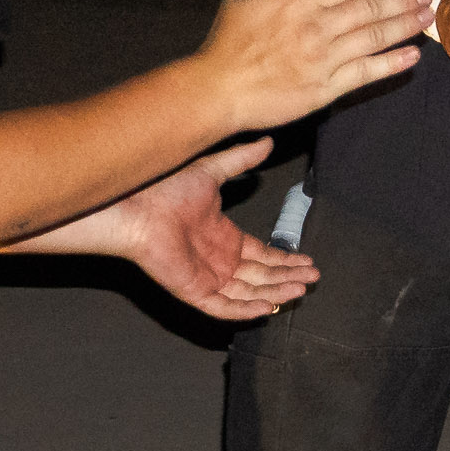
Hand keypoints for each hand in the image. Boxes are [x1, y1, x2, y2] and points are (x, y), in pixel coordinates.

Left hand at [101, 136, 319, 320]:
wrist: (136, 205)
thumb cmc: (165, 187)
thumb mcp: (212, 170)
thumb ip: (241, 160)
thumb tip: (267, 141)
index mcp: (224, 238)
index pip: (262, 255)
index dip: (286, 259)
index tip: (308, 260)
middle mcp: (218, 261)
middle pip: (262, 276)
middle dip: (289, 276)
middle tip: (313, 276)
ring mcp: (206, 278)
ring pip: (249, 292)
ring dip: (276, 291)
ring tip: (301, 288)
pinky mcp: (193, 291)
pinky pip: (224, 306)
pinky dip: (246, 309)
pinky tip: (269, 305)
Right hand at [200, 0, 423, 127]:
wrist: (217, 90)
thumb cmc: (227, 42)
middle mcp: (316, 26)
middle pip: (370, 8)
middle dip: (403, 0)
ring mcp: (323, 59)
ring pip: (375, 37)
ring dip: (405, 26)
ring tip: (428, 17)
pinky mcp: (326, 89)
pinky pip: (366, 73)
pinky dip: (392, 64)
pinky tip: (412, 56)